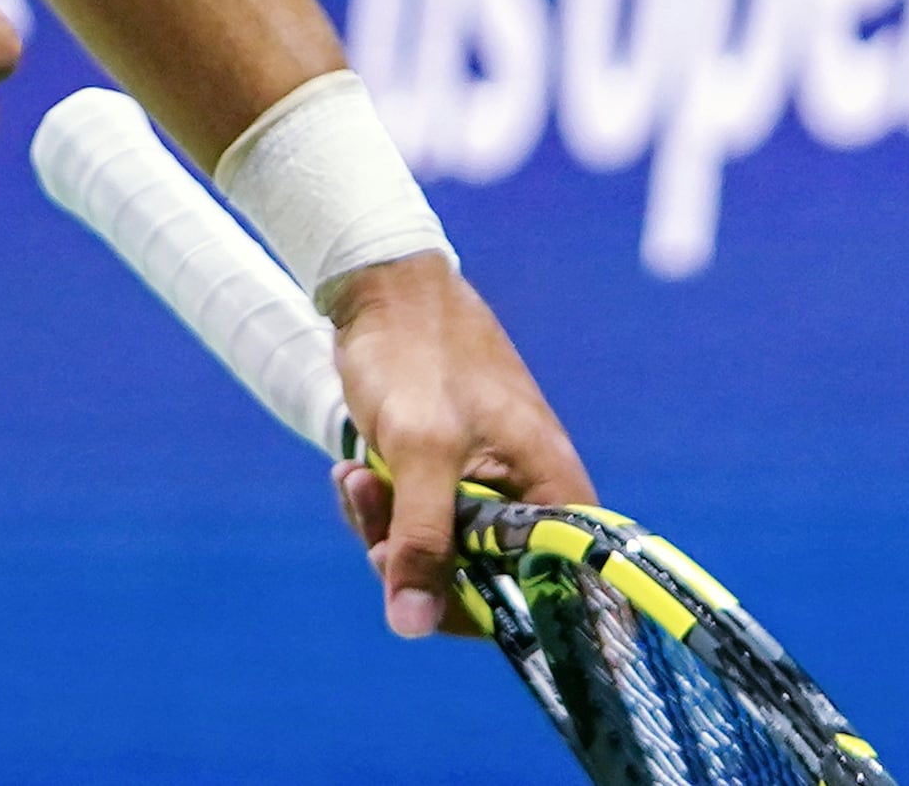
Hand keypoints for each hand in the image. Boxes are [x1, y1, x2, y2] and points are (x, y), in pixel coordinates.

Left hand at [328, 255, 591, 640]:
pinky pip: (418, 520)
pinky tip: (353, 472)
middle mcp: (532, 494)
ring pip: (439, 551)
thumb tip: (411, 625)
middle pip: (481, 578)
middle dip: (413, 560)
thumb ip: (421, 539)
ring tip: (354, 480)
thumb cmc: (416, 355)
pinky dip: (381, 508)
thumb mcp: (419, 452)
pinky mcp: (450, 472)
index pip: (545, 592)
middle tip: (370, 524)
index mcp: (554, 489)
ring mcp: (489, 484)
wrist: (382, 284)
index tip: (419, 595)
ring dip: (385, 529)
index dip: (479, 608)